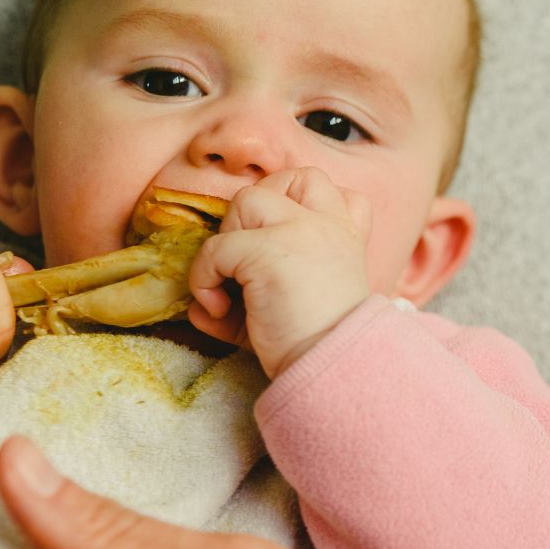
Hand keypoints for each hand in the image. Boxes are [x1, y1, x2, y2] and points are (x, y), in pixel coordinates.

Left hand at [188, 167, 371, 377]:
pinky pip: (216, 248)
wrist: (331, 371)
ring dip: (228, 238)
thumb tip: (205, 304)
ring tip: (231, 279)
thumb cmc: (315, 347)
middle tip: (246, 261)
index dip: (295, 203)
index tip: (281, 243)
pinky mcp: (267, 250)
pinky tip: (217, 310)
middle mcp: (328, 225)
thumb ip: (262, 287)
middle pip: (288, 178)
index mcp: (345, 235)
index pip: (328, 188)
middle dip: (255, 212)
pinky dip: (204, 277)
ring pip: (247, 199)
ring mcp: (300, 230)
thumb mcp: (298, 304)